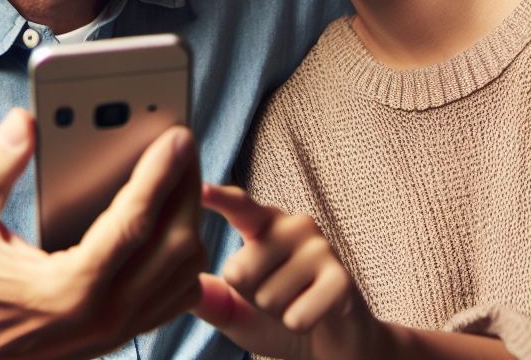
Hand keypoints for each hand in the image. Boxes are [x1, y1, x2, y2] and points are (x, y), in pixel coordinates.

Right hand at [0, 109, 205, 359]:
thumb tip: (24, 124)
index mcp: (67, 289)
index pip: (134, 223)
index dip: (159, 174)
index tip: (176, 135)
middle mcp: (102, 315)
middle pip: (176, 243)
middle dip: (187, 185)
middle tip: (183, 142)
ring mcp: (118, 329)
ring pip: (186, 270)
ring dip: (192, 217)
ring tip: (180, 173)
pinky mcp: (123, 332)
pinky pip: (178, 292)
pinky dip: (185, 252)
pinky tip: (171, 218)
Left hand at [193, 184, 383, 359]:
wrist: (332, 343)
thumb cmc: (277, 317)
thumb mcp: (238, 311)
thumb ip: (213, 299)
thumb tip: (189, 289)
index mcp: (262, 224)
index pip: (239, 207)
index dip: (220, 198)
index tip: (200, 187)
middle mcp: (291, 225)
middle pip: (239, 272)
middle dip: (251, 298)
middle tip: (277, 296)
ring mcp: (320, 247)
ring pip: (268, 297)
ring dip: (278, 314)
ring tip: (298, 301)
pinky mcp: (341, 277)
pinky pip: (297, 315)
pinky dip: (299, 325)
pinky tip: (318, 313)